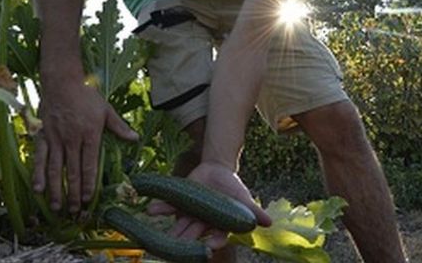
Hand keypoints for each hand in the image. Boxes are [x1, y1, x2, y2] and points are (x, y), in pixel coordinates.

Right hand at [33, 80, 137, 212]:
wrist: (62, 81)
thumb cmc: (86, 95)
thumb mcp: (106, 109)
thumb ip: (119, 127)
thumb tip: (135, 139)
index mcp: (90, 134)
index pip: (89, 164)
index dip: (89, 183)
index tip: (89, 199)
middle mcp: (72, 139)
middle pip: (72, 171)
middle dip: (73, 193)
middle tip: (74, 211)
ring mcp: (55, 138)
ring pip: (55, 168)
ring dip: (56, 190)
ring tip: (57, 207)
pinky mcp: (43, 136)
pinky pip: (40, 158)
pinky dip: (38, 173)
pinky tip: (38, 188)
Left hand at [148, 162, 271, 248]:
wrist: (216, 170)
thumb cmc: (232, 187)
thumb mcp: (243, 198)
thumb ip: (253, 211)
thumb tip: (269, 223)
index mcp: (219, 224)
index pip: (218, 236)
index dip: (214, 242)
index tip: (210, 247)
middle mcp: (203, 223)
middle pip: (195, 234)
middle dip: (187, 242)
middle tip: (178, 251)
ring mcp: (190, 214)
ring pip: (180, 225)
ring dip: (171, 230)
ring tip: (161, 237)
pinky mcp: (180, 202)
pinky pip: (169, 206)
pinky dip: (160, 208)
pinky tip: (151, 209)